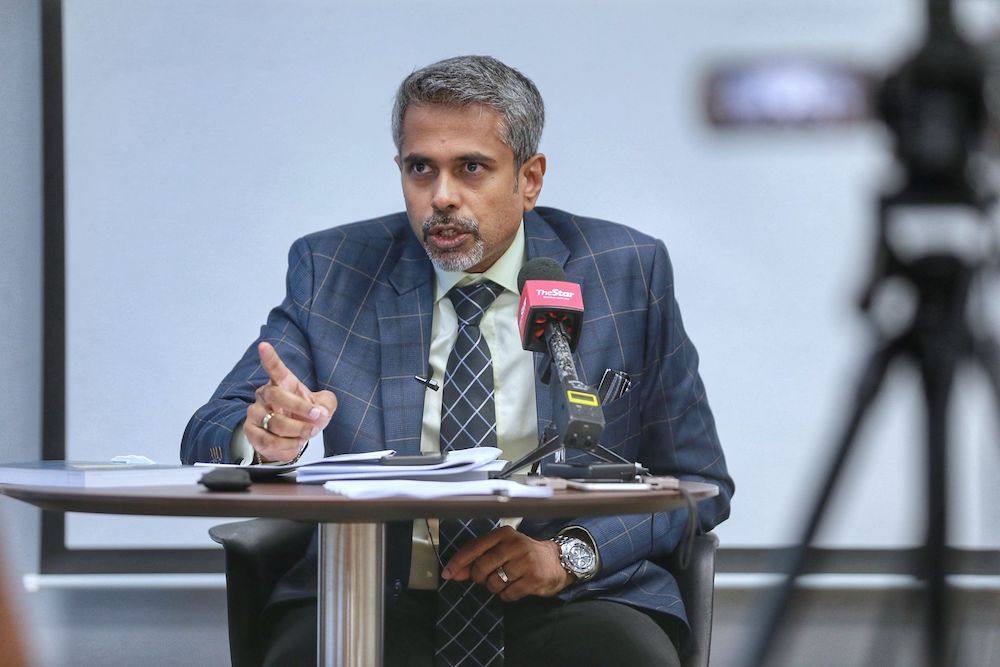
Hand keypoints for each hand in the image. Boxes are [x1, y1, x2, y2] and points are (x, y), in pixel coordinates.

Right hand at [245, 342, 336, 462]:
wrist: (291, 438)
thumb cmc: (305, 416)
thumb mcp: (323, 407)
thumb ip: (327, 404)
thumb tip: (320, 411)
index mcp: (282, 382)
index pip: (275, 368)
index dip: (269, 357)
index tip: (264, 346)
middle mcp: (265, 394)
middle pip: (277, 396)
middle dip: (300, 408)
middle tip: (317, 417)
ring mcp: (255, 413)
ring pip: (274, 422)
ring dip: (297, 431)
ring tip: (308, 433)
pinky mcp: (251, 432)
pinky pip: (268, 441)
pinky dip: (286, 446)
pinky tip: (294, 443)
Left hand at [441, 526, 573, 601]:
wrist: (555, 562)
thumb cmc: (521, 555)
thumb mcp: (500, 550)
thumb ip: (476, 559)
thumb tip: (453, 573)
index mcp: (504, 534)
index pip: (474, 547)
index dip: (458, 562)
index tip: (447, 574)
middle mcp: (515, 544)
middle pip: (481, 567)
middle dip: (479, 577)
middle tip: (487, 577)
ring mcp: (525, 562)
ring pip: (493, 583)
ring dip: (494, 587)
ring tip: (505, 580)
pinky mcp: (534, 579)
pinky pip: (507, 595)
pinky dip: (507, 595)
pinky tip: (515, 587)